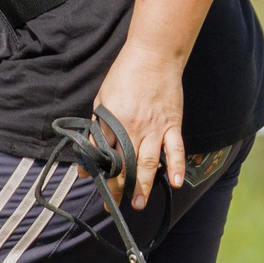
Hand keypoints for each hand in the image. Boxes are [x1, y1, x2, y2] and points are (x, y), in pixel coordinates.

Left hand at [92, 45, 185, 209]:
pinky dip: (177, 166)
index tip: (98, 188)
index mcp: (113, 122)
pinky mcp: (172, 124)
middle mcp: (133, 128)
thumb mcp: (102, 100)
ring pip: (148, 162)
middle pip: (125, 164)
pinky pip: (175, 149)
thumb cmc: (124, 76)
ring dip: (143, 185)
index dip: (100, 174)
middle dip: (119, 188)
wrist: (154, 56)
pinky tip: (176, 183)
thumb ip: (97, 128)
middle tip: (115, 206)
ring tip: (138, 204)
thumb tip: (87, 153)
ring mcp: (155, 127)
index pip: (104, 155)